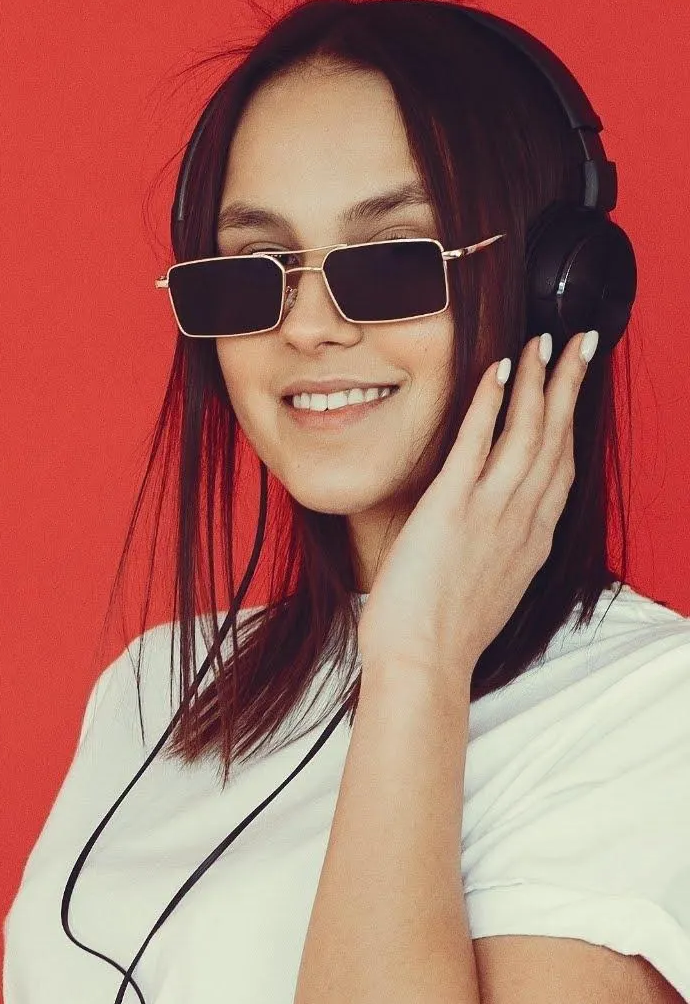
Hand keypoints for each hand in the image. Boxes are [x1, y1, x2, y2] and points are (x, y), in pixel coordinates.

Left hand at [356, 328, 599, 687]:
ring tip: (543, 340)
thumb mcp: (489, 586)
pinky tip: (498, 370)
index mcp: (532, 540)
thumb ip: (499, 548)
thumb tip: (491, 527)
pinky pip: (476, 444)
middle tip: (580, 340)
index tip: (575, 385)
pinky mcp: (451, 508)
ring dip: (537, 380)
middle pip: (556, 438)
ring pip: (527, 433)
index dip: (571, 420)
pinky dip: (490, 403)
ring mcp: (490, 512)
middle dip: (570, 383)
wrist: (422, 663)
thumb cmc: (442, 635)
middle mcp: (522, 520)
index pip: (562, 467)